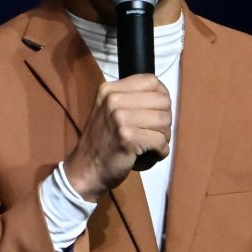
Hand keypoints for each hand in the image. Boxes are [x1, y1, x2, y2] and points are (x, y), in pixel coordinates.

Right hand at [64, 74, 173, 200]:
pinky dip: (161, 151)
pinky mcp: (127, 137)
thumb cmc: (103, 143)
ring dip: (164, 137)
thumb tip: (164, 94)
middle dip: (165, 120)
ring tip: (151, 145)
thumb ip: (131, 99)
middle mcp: (114, 99)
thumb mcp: (109, 111)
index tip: (157, 112)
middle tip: (153, 133)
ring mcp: (120, 118)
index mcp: (110, 89)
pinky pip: (161, 141)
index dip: (162, 97)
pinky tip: (150, 155)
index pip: (152, 81)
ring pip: (165, 121)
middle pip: (163, 101)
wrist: (85, 170)